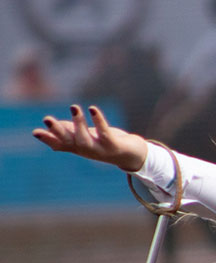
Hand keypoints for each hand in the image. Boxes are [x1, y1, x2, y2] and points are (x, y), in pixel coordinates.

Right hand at [32, 104, 148, 172]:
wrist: (133, 155)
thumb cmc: (106, 143)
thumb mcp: (86, 138)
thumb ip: (71, 132)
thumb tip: (53, 126)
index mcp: (78, 148)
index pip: (59, 144)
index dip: (48, 139)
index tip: (35, 132)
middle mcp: (87, 150)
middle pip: (69, 142)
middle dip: (57, 131)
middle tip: (46, 119)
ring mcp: (100, 150)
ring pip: (85, 140)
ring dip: (78, 123)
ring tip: (74, 107)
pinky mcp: (114, 146)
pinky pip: (105, 133)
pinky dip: (99, 121)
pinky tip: (92, 109)